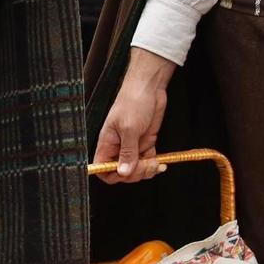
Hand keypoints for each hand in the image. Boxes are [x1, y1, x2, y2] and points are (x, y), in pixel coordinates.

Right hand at [93, 49, 176, 182]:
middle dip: (135, 173)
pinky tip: (161, 161)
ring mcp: (133, 145)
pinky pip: (147, 159)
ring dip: (146, 170)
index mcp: (107, 144)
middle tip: (147, 166)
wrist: (149, 88)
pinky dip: (153, 163)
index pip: (103, 169)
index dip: (113, 175)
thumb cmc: (133, 103)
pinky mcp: (145, 142)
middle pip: (122, 171)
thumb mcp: (130, 128)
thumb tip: (123, 172)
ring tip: (156, 164)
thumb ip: (127, 152)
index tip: (127, 173)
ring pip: (136, 168)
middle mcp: (118, 147)